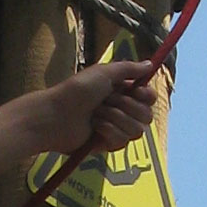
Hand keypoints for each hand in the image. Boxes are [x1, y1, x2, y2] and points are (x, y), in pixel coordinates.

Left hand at [40, 59, 156, 154]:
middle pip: (147, 115)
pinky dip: (109, 131)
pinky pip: (123, 141)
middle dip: (126, 106)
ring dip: (116, 118)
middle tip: (106, 100)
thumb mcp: (103, 72)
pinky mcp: (108, 143)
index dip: (146, 95)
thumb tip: (150, 63)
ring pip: (137, 130)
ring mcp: (115, 127)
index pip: (149, 97)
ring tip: (96, 113)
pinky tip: (95, 126)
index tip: (136, 91)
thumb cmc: (77, 90)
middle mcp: (121, 109)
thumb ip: (128, 68)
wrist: (56, 115)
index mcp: (121, 91)